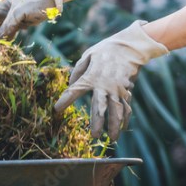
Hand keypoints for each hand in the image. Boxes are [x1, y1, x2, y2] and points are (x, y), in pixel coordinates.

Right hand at [0, 0, 62, 38]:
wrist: (51, 0)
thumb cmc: (34, 2)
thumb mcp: (19, 14)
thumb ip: (8, 26)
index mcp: (2, 6)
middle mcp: (5, 12)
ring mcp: (12, 18)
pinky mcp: (20, 23)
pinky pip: (9, 33)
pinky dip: (5, 39)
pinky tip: (1, 46)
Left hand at [54, 21, 167, 140]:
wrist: (128, 47)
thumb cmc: (104, 50)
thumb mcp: (88, 55)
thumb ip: (78, 70)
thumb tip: (71, 84)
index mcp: (91, 76)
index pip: (75, 90)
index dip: (66, 100)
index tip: (57, 109)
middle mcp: (104, 85)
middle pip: (100, 107)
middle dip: (97, 122)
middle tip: (94, 135)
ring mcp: (117, 89)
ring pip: (117, 111)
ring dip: (115, 125)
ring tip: (112, 138)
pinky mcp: (126, 90)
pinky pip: (126, 107)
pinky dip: (125, 118)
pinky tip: (123, 128)